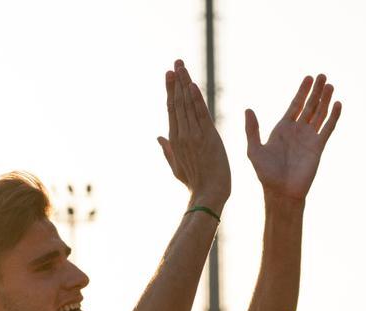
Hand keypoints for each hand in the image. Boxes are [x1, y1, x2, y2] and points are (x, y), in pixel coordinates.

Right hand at [157, 60, 230, 206]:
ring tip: (182, 66)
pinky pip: (200, 114)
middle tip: (176, 63)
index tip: (170, 74)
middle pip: (177, 102)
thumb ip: (167, 150)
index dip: (170, 90)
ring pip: (187, 104)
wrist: (208, 194)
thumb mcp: (176, 165)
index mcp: (174, 139)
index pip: (171, 109)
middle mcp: (182, 134)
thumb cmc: (194, 182)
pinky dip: (196, 99)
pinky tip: (192, 85)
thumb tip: (158, 138)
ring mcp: (193, 135)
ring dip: (185, 83)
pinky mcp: (207, 137)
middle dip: (176, 81)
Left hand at [245, 74, 341, 203]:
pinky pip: (327, 129)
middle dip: (316, 91)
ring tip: (330, 85)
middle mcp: (297, 131)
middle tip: (322, 75)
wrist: (281, 192)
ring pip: (320, 114)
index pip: (295, 105)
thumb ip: (252, 130)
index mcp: (283, 129)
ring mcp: (309, 138)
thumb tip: (248, 109)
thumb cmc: (266, 173)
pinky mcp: (318, 147)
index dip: (302, 91)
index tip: (309, 78)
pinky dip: (333, 117)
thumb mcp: (254, 149)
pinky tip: (338, 104)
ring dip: (325, 100)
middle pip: (310, 106)